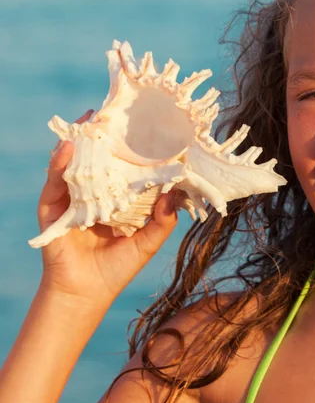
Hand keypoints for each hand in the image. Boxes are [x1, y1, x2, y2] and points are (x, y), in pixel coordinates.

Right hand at [36, 110, 178, 309]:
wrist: (87, 292)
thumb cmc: (117, 267)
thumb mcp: (148, 240)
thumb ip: (163, 219)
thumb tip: (175, 193)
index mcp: (114, 199)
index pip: (121, 167)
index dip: (129, 148)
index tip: (142, 126)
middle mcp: (92, 194)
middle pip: (96, 158)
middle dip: (102, 135)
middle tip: (111, 110)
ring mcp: (70, 198)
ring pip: (73, 163)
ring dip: (80, 139)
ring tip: (90, 118)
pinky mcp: (52, 207)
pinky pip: (54, 180)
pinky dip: (59, 162)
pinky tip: (69, 146)